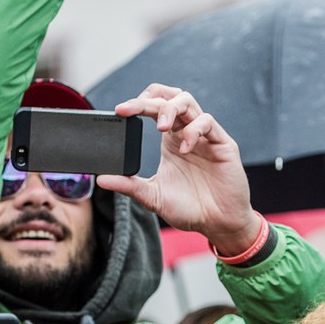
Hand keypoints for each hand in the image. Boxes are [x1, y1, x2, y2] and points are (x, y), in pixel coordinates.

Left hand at [98, 84, 259, 253]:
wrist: (218, 225)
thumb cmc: (190, 209)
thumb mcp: (153, 197)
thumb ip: (129, 186)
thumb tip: (101, 179)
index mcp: (170, 141)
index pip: (154, 109)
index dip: (138, 104)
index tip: (119, 111)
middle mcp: (186, 133)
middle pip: (170, 98)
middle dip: (150, 100)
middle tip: (133, 109)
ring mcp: (205, 137)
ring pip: (188, 102)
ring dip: (170, 108)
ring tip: (160, 126)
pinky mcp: (223, 144)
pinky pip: (207, 123)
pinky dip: (193, 130)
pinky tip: (184, 148)